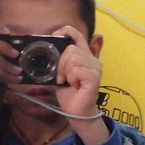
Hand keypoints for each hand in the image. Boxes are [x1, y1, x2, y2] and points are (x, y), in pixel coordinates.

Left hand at [54, 26, 108, 144]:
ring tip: (68, 82)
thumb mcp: (61, 73)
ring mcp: (95, 68)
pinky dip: (71, 78)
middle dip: (61, 63)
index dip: (66, 32)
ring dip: (65, 72)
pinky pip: (77, 70)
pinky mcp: (94, 78)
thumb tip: (48, 48)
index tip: (55, 37)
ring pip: (74, 58)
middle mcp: (93, 60)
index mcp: (85, 56)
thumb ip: (60, 61)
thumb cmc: (69, 93)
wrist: (77, 112)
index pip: (77, 35)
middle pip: (71, 48)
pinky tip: (74, 85)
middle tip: (61, 77)